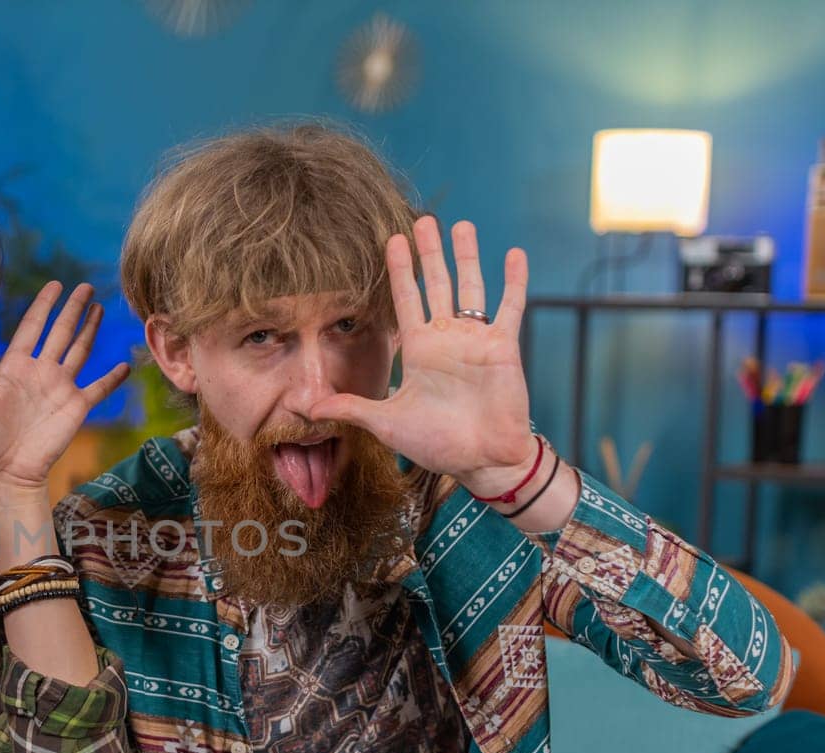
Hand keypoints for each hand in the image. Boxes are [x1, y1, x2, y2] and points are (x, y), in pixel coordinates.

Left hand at [0, 281, 129, 493]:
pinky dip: (112, 378)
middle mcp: (41, 372)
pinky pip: (98, 389)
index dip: (44, 305)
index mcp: (16, 366)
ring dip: (90, 330)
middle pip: (61, 332)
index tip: (54, 285)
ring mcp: (60, 388)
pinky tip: (123, 366)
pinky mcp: (76, 407)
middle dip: (72, 309)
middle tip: (84, 286)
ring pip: (80, 351)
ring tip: (99, 308)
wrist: (7, 471)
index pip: (33, 326)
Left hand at [309, 217, 533, 488]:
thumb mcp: (386, 423)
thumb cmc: (436, 444)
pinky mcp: (503, 347)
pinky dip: (514, 282)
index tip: (390, 240)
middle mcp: (446, 338)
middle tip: (424, 219)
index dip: (398, 271)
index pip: (404, 300)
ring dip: (467, 257)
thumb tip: (310, 407)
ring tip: (461, 225)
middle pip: (436, 285)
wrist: (481, 462)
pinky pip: (510, 308)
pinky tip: (514, 253)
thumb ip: (352, 408)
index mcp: (418, 349)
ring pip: (471, 287)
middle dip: (429, 253)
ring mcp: (475, 340)